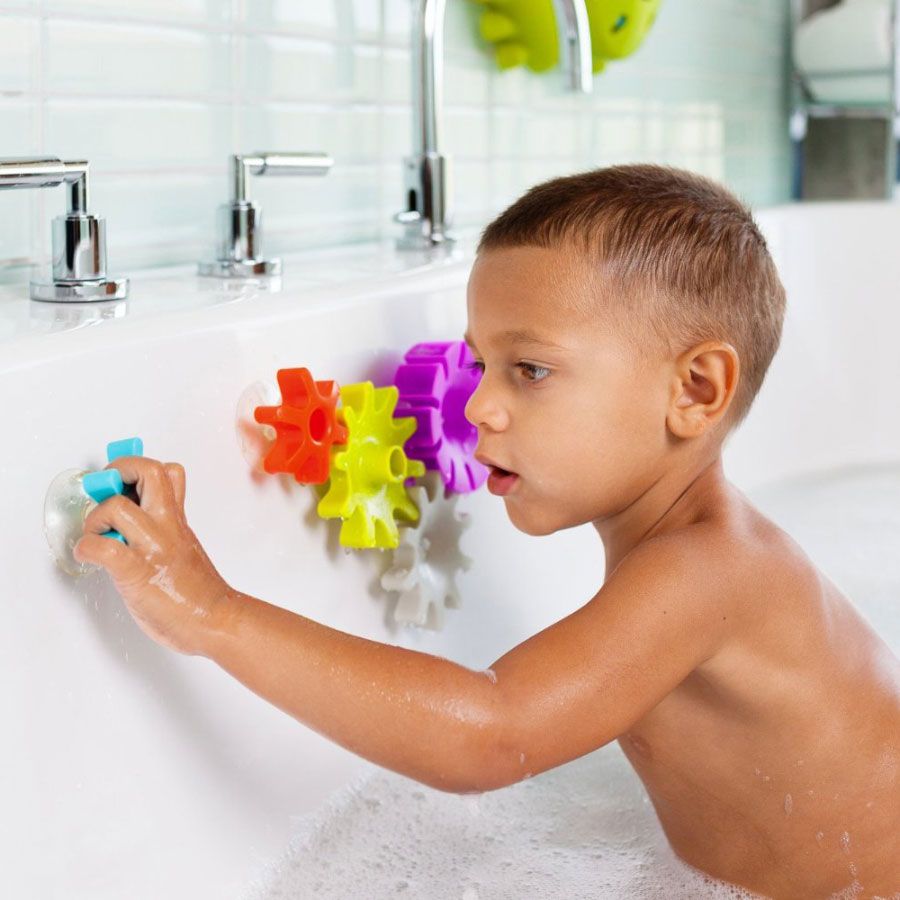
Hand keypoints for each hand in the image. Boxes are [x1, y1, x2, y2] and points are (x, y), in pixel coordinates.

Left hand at [73, 456, 235, 656]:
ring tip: (98, 533)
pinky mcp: (136, 572)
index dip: (139, 467)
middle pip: (148, 471)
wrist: (215, 620)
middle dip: (118, 470)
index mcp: (177, 520)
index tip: (122, 477)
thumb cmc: (199, 592)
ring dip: (95, 518)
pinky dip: (86, 548)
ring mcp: (152, 547)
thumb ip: (166, 530)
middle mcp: (166, 526)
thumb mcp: (186, 546)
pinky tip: (90, 557)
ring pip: (116, 506)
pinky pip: (103, 548)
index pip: (169, 472)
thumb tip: (137, 521)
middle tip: (108, 488)